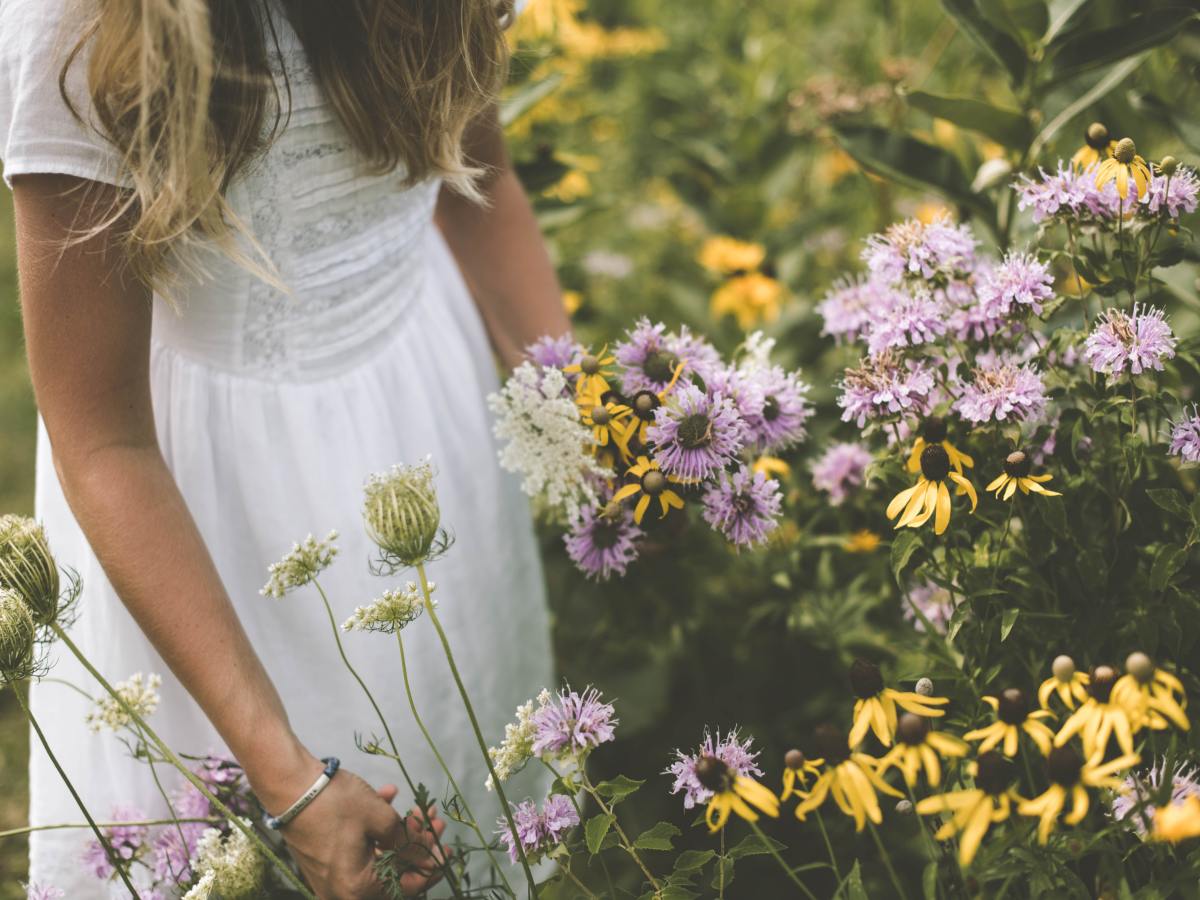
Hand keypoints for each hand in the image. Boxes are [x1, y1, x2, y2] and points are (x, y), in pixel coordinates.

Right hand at [256, 752, 447, 898]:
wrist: (290, 785)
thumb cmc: (335, 803)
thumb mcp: (381, 819)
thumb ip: (408, 843)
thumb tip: (428, 858)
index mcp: (357, 888)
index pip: (406, 887)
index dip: (430, 865)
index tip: (446, 847)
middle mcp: (342, 891)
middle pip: (392, 871)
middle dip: (415, 843)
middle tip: (431, 821)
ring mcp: (332, 876)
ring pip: (377, 856)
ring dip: (397, 832)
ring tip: (415, 808)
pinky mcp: (325, 860)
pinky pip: (358, 848)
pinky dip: (375, 828)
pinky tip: (387, 797)